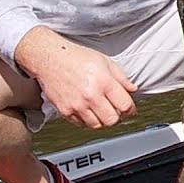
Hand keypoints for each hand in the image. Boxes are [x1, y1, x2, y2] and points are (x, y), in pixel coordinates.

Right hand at [15, 26, 137, 129]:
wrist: (50, 58)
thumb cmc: (77, 58)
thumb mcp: (105, 62)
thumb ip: (121, 78)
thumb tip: (133, 90)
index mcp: (104, 82)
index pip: (125, 106)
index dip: (131, 110)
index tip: (130, 110)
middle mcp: (91, 96)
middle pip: (112, 120)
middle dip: (117, 116)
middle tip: (115, 109)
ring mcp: (77, 105)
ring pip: (97, 125)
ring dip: (102, 119)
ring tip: (100, 109)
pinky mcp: (65, 111)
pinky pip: (81, 124)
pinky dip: (87, 119)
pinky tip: (87, 108)